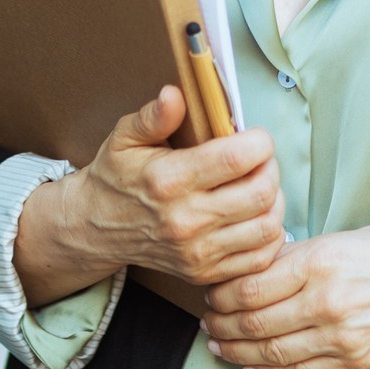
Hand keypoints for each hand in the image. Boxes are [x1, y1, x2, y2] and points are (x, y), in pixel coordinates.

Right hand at [64, 84, 286, 285]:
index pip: (236, 158)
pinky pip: (260, 257)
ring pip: (267, 227)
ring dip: (274, 201)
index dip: (259, 142)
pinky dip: (269, 234)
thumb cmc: (116, 177)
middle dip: (270, 168)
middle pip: (261, 193)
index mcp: (168, 180)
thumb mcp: (125, 137)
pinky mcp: (205, 274)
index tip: (254, 136)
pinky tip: (255, 215)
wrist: (96, 228)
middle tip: (260, 159)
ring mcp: (197, 252)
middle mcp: (185, 220)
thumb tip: (175, 94)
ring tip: (258, 184)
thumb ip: (154, 116)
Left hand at [198, 224, 369, 368]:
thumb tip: (251, 267)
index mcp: (321, 263)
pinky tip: (251, 363)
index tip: (210, 291)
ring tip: (220, 344)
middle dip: (221, 324)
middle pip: (254, 322)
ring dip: (237, 350)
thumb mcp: (339, 237)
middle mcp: (328, 303)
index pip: (250, 287)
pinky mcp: (354, 361)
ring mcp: (341, 337)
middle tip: (207, 320)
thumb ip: (293, 256)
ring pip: (271, 352)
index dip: (220, 294)